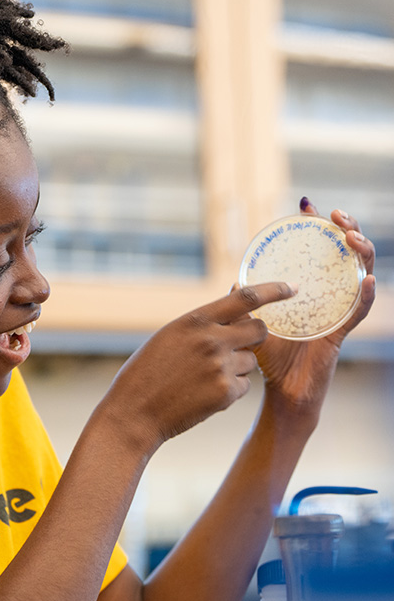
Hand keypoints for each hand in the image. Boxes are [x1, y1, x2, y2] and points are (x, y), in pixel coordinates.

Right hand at [107, 282, 295, 444]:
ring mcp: (220, 367)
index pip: (246, 297)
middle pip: (259, 330)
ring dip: (237, 367)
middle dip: (256, 336)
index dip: (273, 290)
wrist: (135, 411)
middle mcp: (211, 340)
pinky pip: (245, 386)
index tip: (292, 287)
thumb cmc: (147, 371)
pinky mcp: (226, 393)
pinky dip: (231, 390)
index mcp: (195, 320)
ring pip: (251, 361)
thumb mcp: (170, 336)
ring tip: (204, 378)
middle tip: (241, 345)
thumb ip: (202, 323)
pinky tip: (204, 394)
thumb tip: (233, 305)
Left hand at [254, 201, 375, 407]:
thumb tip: (235, 282)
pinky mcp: (341, 334)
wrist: (280, 395)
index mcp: (310, 291)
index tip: (307, 205)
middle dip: (346, 230)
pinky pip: (358, 312)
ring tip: (352, 237)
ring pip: (360, 275)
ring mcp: (337, 314)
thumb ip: (246, 303)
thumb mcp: (254, 325)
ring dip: (360, 253)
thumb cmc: (270, 360)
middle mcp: (328, 298)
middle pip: (345, 256)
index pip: (318, 250)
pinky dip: (365, 295)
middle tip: (336, 215)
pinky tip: (366, 280)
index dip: (316, 227)